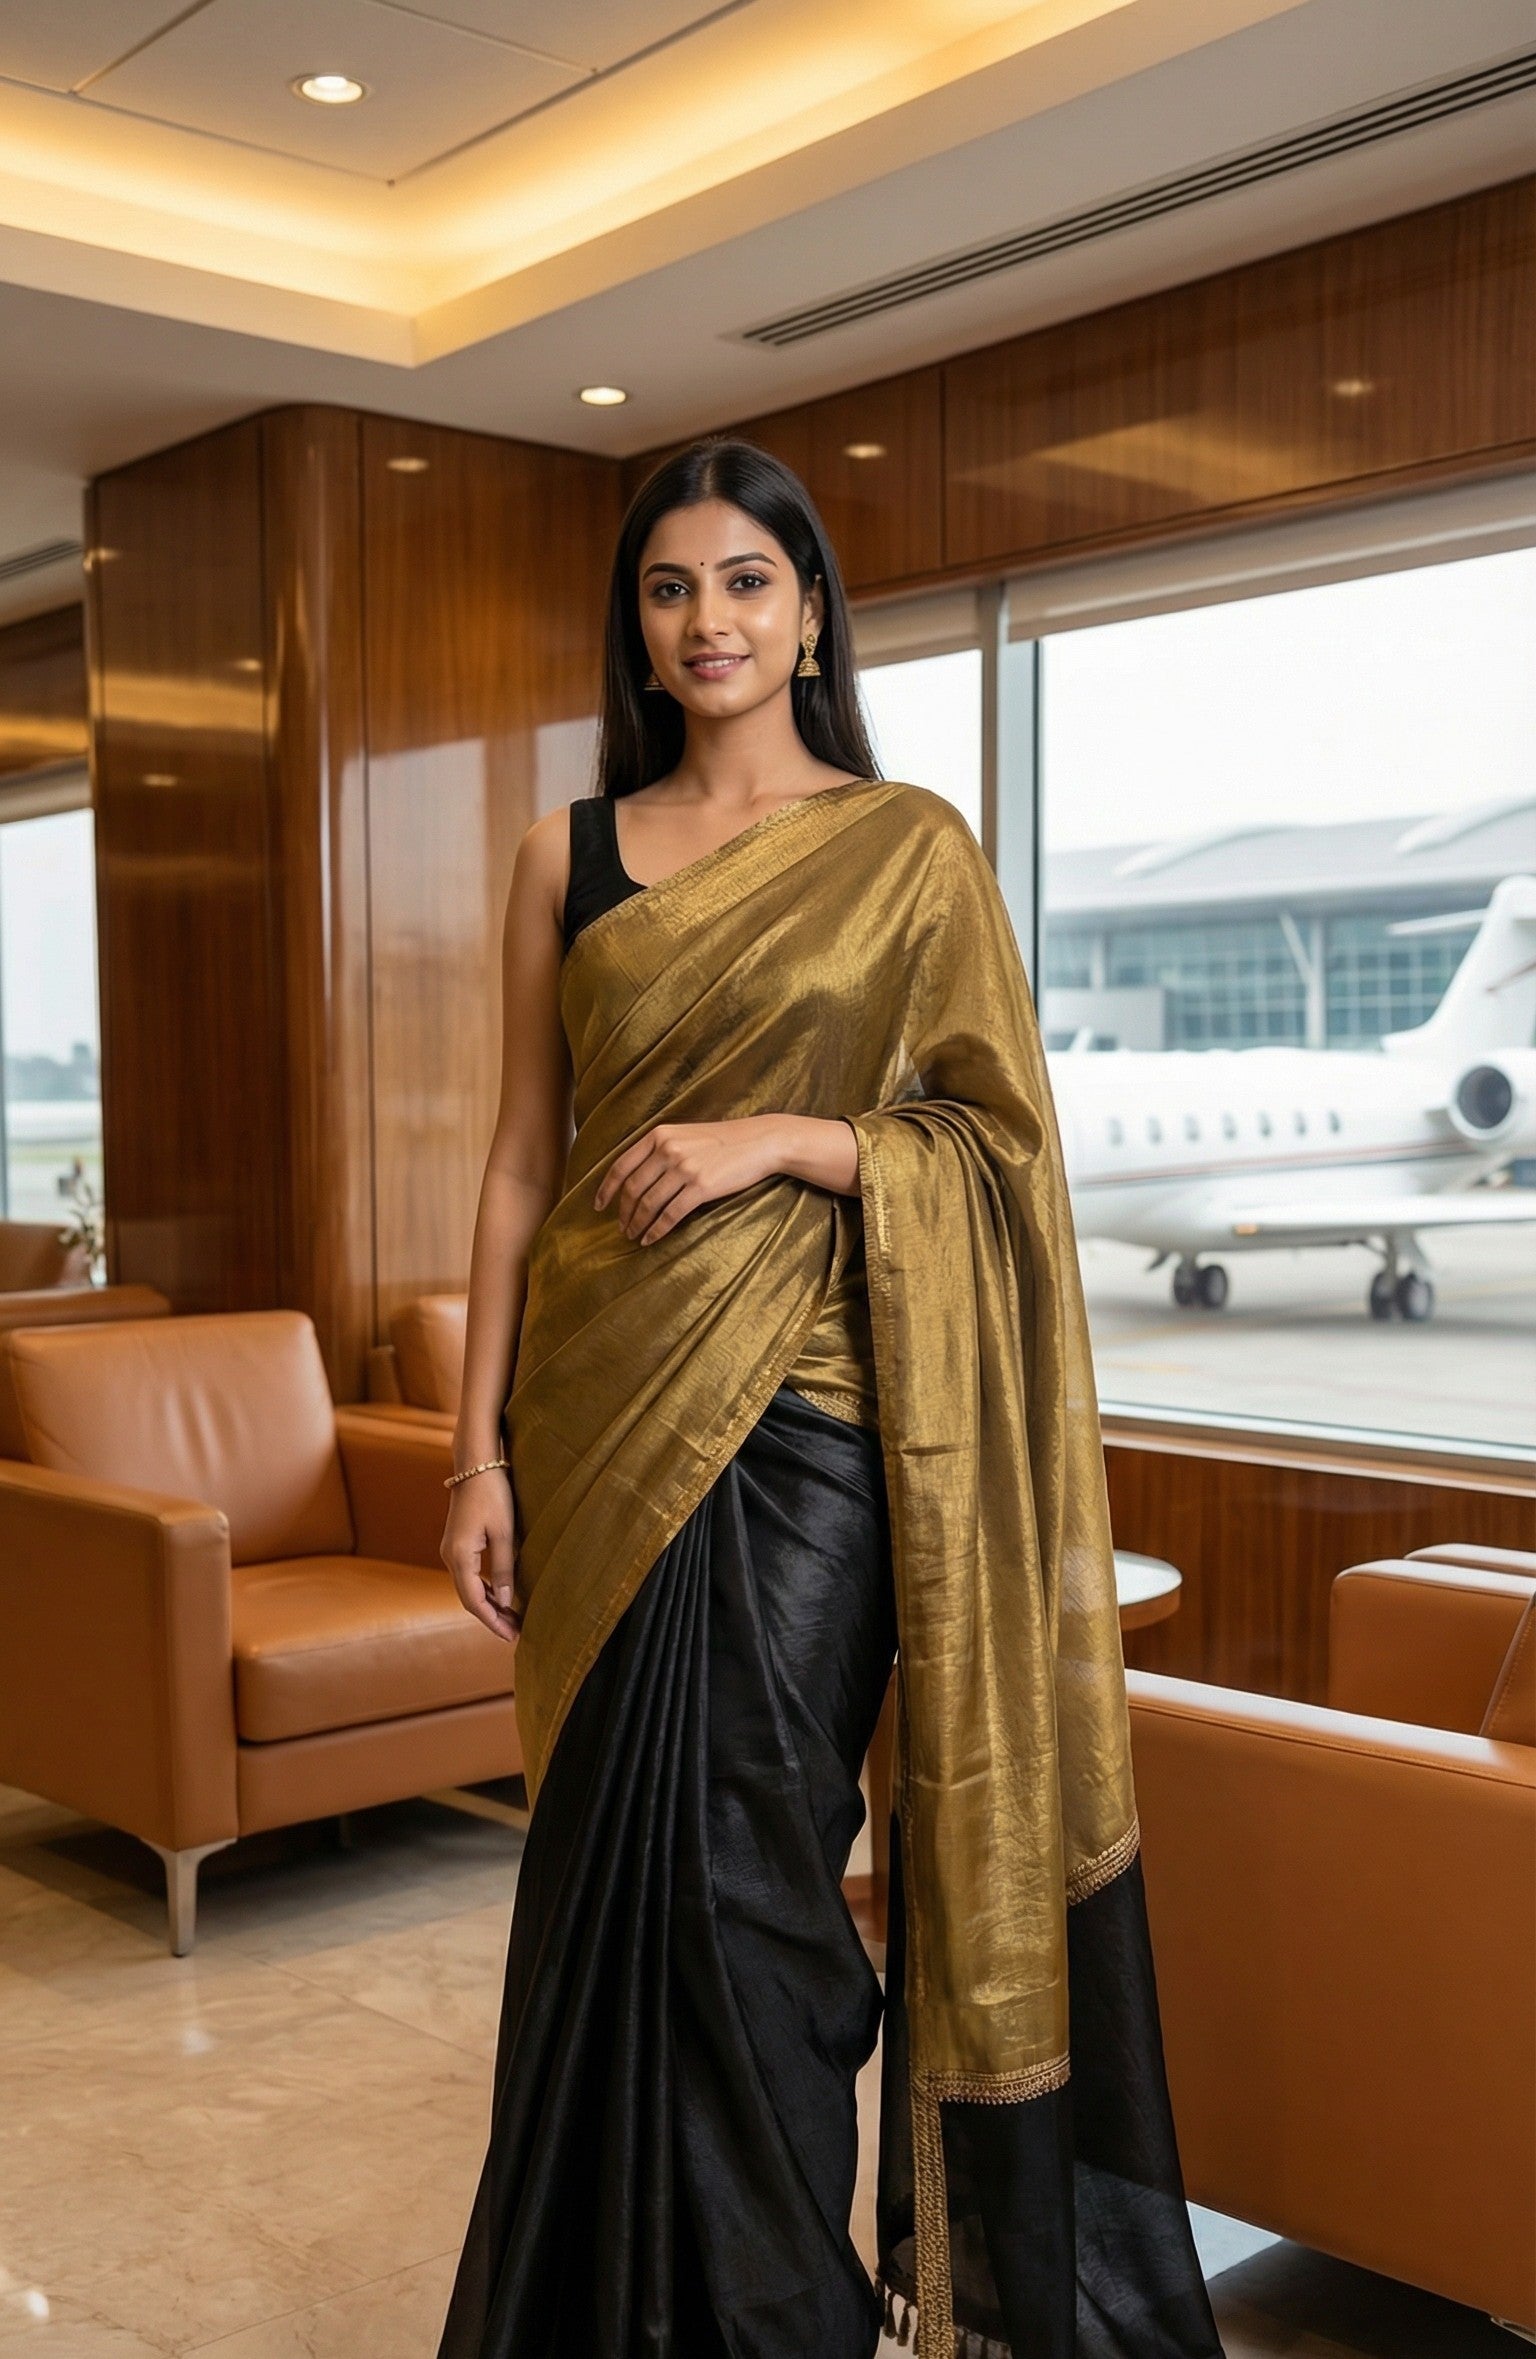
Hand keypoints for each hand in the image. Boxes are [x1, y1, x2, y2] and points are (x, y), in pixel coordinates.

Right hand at [440, 1468, 519, 1641]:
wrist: (476, 1464)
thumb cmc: (493, 1494)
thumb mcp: (505, 1533)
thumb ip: (505, 1568)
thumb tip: (508, 1601)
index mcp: (459, 1557)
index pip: (475, 1601)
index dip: (493, 1621)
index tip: (512, 1636)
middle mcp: (449, 1556)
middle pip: (469, 1598)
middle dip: (492, 1617)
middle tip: (516, 1633)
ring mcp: (451, 1550)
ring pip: (469, 1587)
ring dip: (490, 1604)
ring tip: (513, 1619)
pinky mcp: (457, 1544)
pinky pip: (469, 1575)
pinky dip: (485, 1589)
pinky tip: (502, 1596)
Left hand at [594, 1117, 779, 1244]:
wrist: (759, 1141)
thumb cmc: (723, 1141)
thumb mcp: (685, 1135)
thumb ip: (660, 1149)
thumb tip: (637, 1176)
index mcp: (659, 1136)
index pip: (621, 1166)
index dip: (606, 1189)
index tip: (598, 1206)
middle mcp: (667, 1150)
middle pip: (632, 1188)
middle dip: (623, 1212)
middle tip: (621, 1227)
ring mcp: (684, 1168)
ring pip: (648, 1204)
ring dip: (637, 1224)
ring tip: (634, 1235)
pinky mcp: (701, 1187)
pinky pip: (670, 1214)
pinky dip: (657, 1230)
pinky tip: (651, 1239)